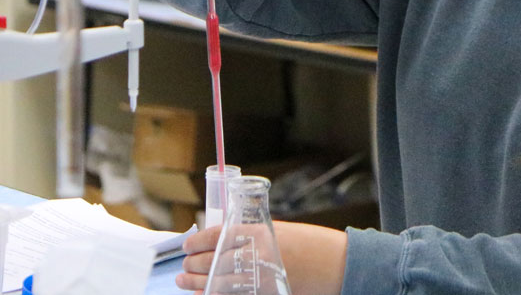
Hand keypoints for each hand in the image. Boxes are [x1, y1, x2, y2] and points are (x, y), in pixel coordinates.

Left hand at [176, 221, 346, 294]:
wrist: (338, 265)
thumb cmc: (311, 245)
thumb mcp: (280, 232)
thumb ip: (253, 236)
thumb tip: (221, 243)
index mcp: (260, 233)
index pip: (218, 236)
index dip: (198, 241)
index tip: (187, 245)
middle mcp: (257, 256)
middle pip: (214, 260)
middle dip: (194, 263)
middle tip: (184, 264)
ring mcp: (259, 278)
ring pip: (217, 281)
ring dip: (196, 282)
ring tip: (183, 281)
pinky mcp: (263, 294)